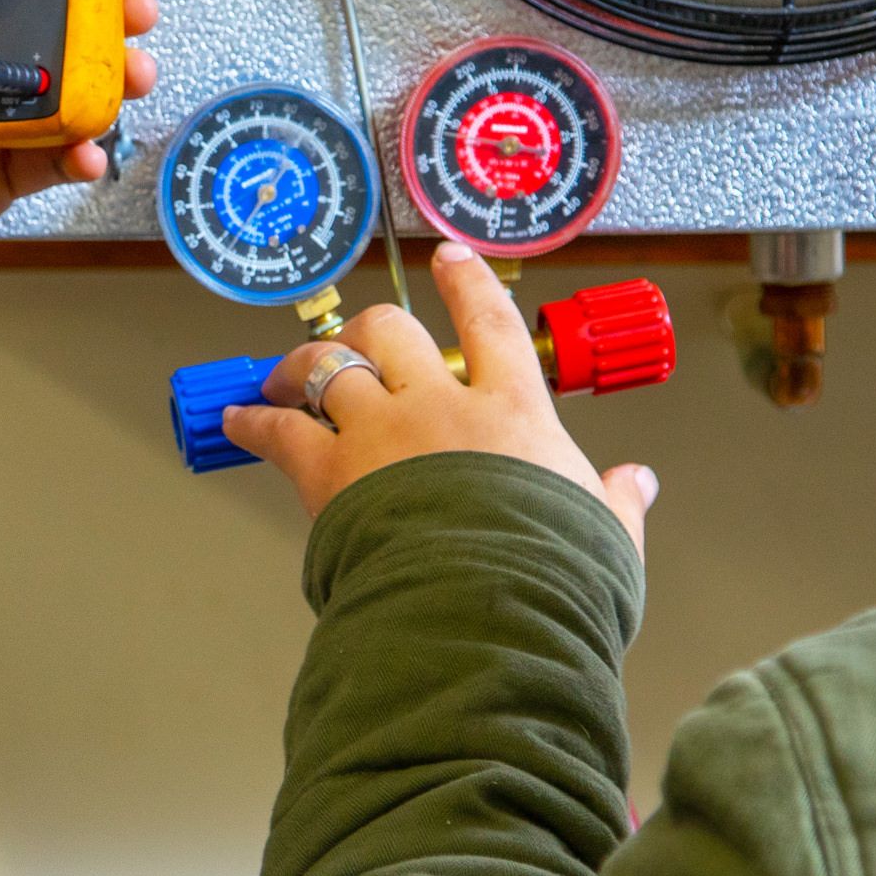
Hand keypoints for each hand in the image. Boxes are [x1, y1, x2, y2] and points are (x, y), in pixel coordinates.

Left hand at [223, 244, 656, 552]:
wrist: (486, 615)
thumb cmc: (549, 581)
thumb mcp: (605, 536)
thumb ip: (613, 502)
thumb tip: (637, 484)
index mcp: (514, 413)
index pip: (491, 325)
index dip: (467, 284)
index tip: (451, 260)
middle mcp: (441, 406)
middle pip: (393, 330)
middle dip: (371, 328)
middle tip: (362, 337)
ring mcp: (381, 431)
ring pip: (329, 363)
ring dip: (303, 364)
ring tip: (287, 374)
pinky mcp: (330, 470)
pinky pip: (280, 429)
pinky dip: (255, 420)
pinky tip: (239, 420)